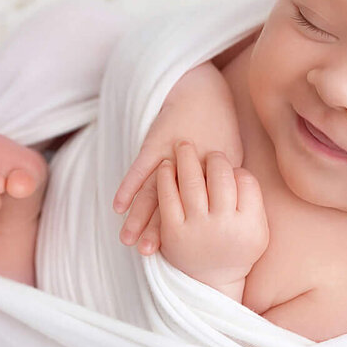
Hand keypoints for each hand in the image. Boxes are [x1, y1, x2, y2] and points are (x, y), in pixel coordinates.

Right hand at [113, 62, 242, 253]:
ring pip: (152, 193)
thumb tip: (226, 210)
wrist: (203, 91)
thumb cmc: (220, 125)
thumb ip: (224, 183)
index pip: (198, 210)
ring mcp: (170, 157)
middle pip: (172, 206)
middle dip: (158, 231)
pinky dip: (128, 187)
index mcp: (210, 176)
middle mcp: (189, 170)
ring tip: (128, 241)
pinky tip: (117, 206)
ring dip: (139, 218)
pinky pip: (139, 169)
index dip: (186, 231)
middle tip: (148, 254)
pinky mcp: (154, 143)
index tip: (179, 254)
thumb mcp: (229, 156)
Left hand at [154, 141, 267, 286]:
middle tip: (210, 150)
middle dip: (214, 158)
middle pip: (220, 176)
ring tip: (184, 145)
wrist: (210, 282)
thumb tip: (238, 169)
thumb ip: (253, 201)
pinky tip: (166, 165)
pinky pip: (167, 196)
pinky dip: (165, 177)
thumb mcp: (257, 230)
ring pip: (191, 181)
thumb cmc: (235, 250)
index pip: (246, 180)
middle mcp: (224, 226)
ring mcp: (197, 228)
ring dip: (187, 158)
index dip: (235, 168)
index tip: (228, 166)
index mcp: (249, 224)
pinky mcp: (173, 232)